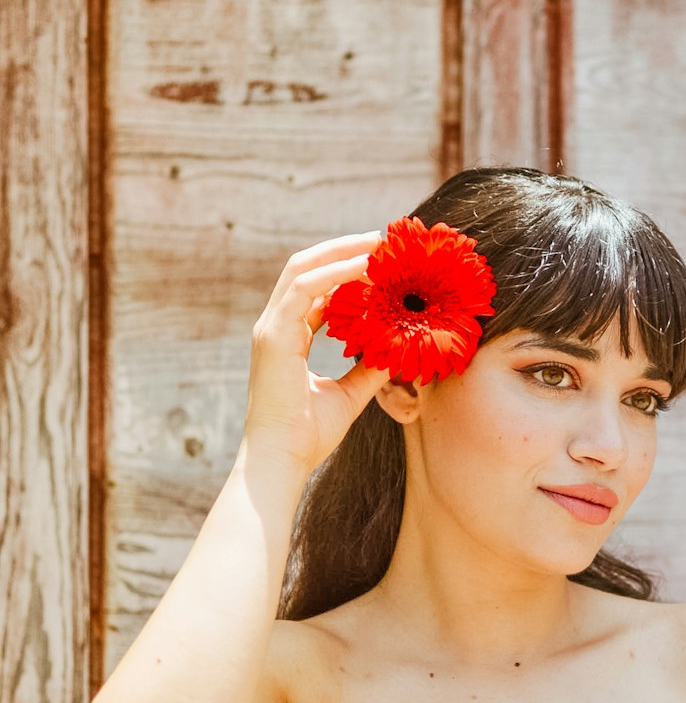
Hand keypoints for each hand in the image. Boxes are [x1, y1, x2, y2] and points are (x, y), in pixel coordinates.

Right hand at [243, 232, 391, 476]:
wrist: (281, 460)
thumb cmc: (308, 435)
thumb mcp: (348, 395)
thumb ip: (368, 370)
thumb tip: (397, 351)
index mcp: (288, 338)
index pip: (315, 291)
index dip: (346, 272)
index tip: (380, 263)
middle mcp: (277, 327)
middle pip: (306, 269)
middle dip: (343, 250)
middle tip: (381, 241)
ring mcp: (271, 328)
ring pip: (303, 269)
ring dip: (341, 252)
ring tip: (377, 243)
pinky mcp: (274, 335)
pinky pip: (304, 288)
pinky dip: (334, 272)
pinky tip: (365, 267)